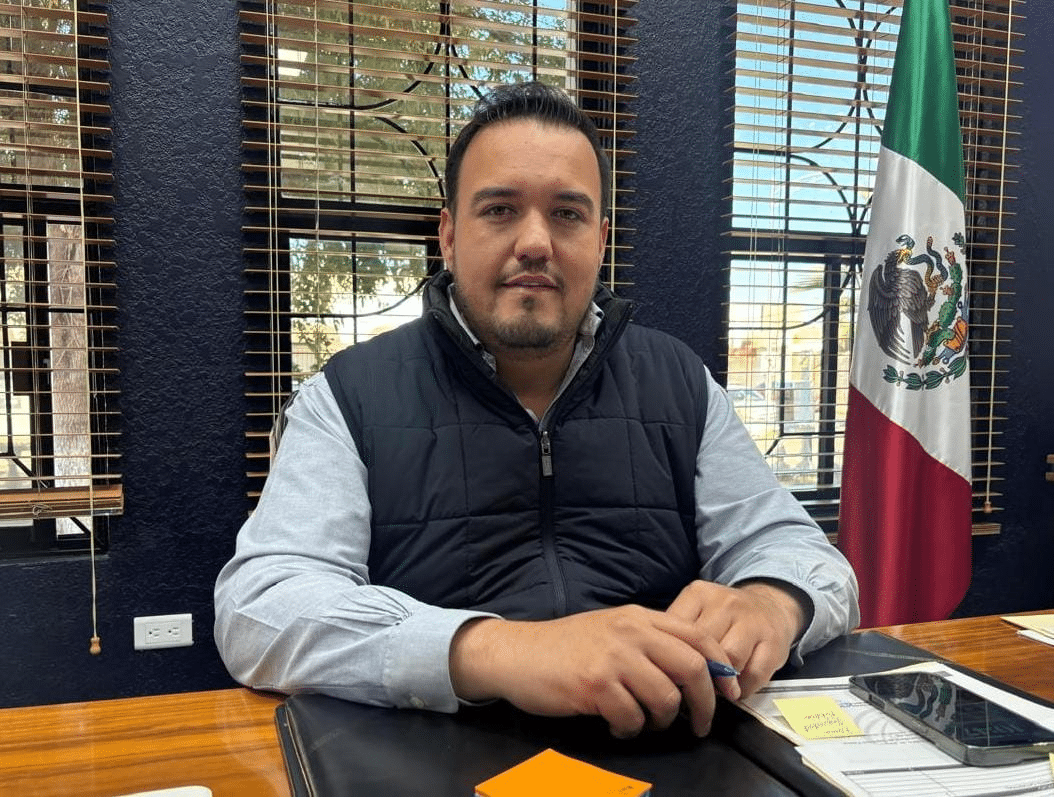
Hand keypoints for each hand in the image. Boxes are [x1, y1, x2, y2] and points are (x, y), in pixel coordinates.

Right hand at [448, 606, 738, 737]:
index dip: (721, 668)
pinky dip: (629, 728)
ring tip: (644, 722)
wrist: (517, 654)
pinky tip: (615, 724)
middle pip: (692, 667)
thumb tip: (693, 671)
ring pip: (665, 697)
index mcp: (639, 617)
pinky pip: (632, 717)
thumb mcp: (612, 630)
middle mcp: (630, 632)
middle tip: (699, 724)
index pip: (699, 637)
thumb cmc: (566, 647)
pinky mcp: (595, 684)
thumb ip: (648, 641)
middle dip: (704, 703)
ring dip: (661, 720)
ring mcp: (613, 657)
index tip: (729, 694)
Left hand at [666, 579, 807, 697]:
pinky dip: (743, 689)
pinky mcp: (773, 643)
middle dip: (696, 671)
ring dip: (720, 682)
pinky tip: (736, 688)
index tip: (671, 671)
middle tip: (692, 686)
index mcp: (699, 594)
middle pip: (702, 646)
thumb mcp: (696, 611)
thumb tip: (661, 668)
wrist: (771, 605)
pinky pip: (754, 675)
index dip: (672, 656)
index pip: (677, 629)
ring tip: (714, 689)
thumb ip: (678, 633)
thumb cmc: (724, 616)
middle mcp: (725, 603)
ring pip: (729, 660)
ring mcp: (752, 621)